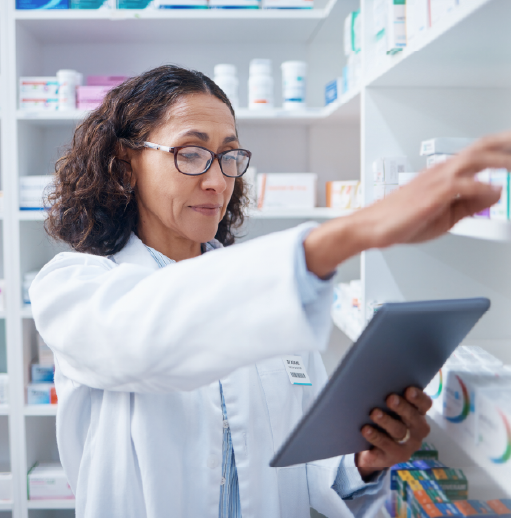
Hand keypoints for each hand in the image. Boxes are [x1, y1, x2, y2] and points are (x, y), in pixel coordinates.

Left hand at [355, 387, 432, 479]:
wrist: (372, 450)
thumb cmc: (383, 420)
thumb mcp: (389, 409)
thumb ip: (390, 397)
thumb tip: (379, 380)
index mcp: (418, 415)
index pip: (425, 404)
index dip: (419, 398)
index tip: (408, 390)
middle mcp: (416, 431)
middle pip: (413, 418)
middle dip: (402, 408)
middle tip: (390, 398)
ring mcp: (405, 446)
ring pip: (399, 432)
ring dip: (386, 421)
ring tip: (374, 413)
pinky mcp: (391, 457)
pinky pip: (384, 447)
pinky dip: (375, 437)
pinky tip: (366, 430)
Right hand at [363, 132, 510, 247]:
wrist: (373, 226)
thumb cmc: (400, 219)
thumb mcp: (446, 214)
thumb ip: (472, 203)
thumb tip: (496, 192)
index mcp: (444, 172)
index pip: (480, 151)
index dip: (503, 146)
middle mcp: (441, 171)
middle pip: (482, 147)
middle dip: (507, 144)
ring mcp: (436, 180)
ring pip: (475, 159)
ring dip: (502, 160)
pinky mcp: (431, 194)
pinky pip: (463, 185)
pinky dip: (483, 187)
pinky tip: (494, 191)